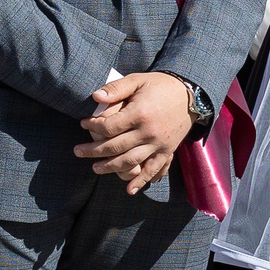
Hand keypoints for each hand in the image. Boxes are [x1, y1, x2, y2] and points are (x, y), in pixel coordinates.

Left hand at [77, 71, 195, 194]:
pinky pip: (154, 169)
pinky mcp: (167, 150)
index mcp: (139, 114)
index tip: (83, 123)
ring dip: (111, 167)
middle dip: (93, 151)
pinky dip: (142, 181)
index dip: (92, 126)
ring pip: (131, 161)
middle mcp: (148, 132)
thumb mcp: (137, 80)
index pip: (108, 127)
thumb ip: (116, 88)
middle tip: (77, 151)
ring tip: (95, 168)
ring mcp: (159, 144)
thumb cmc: (160, 85)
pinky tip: (130, 190)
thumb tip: (95, 97)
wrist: (191, 94)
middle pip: (115, 147)